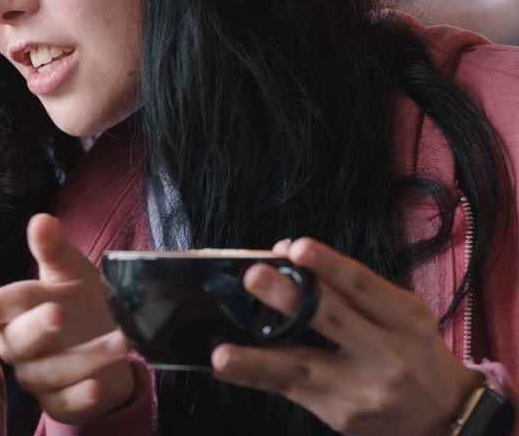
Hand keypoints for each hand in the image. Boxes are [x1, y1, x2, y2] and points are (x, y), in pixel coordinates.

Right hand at [0, 213, 133, 423]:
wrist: (117, 344)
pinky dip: (81, 395)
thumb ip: (54, 249)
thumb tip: (41, 220)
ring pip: (49, 372)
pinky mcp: (61, 401)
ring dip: (86, 357)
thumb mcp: (71, 272)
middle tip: (59, 312)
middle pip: (17, 341)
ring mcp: (37, 377)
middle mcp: (18, 346)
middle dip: (37, 327)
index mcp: (12, 311)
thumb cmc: (80, 304)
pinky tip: (97, 385)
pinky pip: (65, 402)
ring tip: (121, 339)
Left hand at [212, 238, 480, 435]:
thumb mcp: (399, 314)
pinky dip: (256, 377)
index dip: (329, 266)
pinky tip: (229, 368)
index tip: (297, 248)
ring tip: (222, 355)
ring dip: (257, 361)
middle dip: (290, 299)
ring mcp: (361, 390)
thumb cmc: (411, 351)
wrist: (442, 416)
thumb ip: (349, 285)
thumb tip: (287, 250)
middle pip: (333, 322)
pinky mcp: (340, 416)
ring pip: (301, 369)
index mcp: (405, 320)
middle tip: (254, 276)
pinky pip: (291, 391)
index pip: (364, 286)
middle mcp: (386, 356)